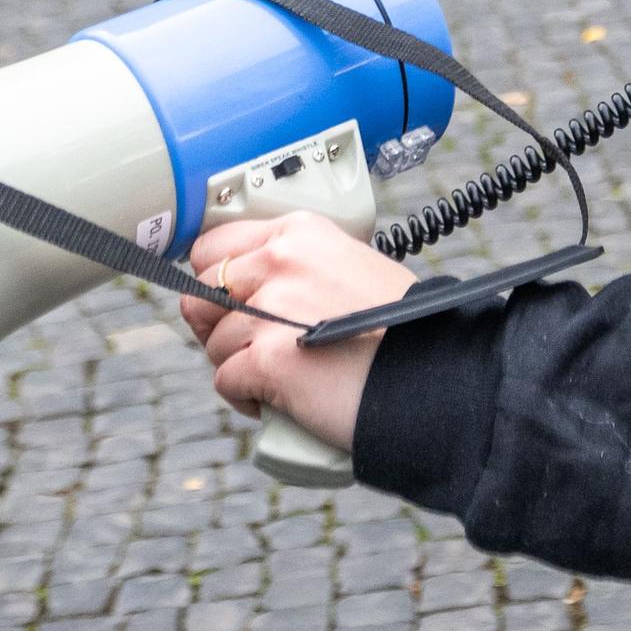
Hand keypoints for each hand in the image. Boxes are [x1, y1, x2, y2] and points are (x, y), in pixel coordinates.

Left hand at [179, 215, 411, 451]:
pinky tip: (277, 398)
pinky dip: (246, 397)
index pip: (213, 247)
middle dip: (218, 325)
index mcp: (300, 232)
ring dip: (237, 365)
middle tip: (249, 345)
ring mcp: (271, 309)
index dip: (216, 281)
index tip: (226, 302)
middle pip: (202, 295)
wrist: (429, 374)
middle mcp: (282, 260)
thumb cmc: (396, 328)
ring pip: (213, 343)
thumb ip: (296, 267)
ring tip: (279, 374)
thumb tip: (239, 288)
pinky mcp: (266, 358)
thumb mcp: (349, 267)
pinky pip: (225, 381)